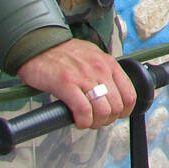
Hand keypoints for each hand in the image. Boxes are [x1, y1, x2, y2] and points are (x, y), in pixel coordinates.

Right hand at [17, 39, 136, 129]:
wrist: (39, 45)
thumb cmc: (63, 53)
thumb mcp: (92, 56)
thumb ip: (104, 72)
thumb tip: (111, 93)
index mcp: (109, 64)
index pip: (130, 94)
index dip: (124, 111)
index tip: (115, 115)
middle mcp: (100, 70)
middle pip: (117, 106)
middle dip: (107, 119)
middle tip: (96, 120)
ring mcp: (84, 77)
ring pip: (103, 111)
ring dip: (95, 122)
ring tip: (86, 121)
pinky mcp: (66, 84)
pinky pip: (84, 111)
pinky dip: (83, 122)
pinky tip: (78, 121)